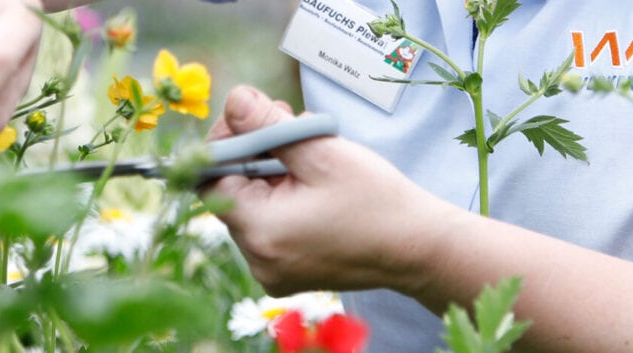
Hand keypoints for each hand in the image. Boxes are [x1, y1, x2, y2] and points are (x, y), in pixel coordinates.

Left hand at [205, 86, 467, 296]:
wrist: (420, 249)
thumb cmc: (378, 201)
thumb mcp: (322, 152)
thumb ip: (269, 125)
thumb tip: (233, 101)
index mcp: (261, 233)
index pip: (212, 179)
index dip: (228, 143)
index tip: (256, 118)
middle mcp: (258, 260)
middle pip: (232, 191)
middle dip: (255, 153)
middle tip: (289, 125)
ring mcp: (273, 270)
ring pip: (253, 205)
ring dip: (272, 172)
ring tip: (310, 152)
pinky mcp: (290, 271)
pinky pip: (271, 225)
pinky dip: (284, 197)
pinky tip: (314, 181)